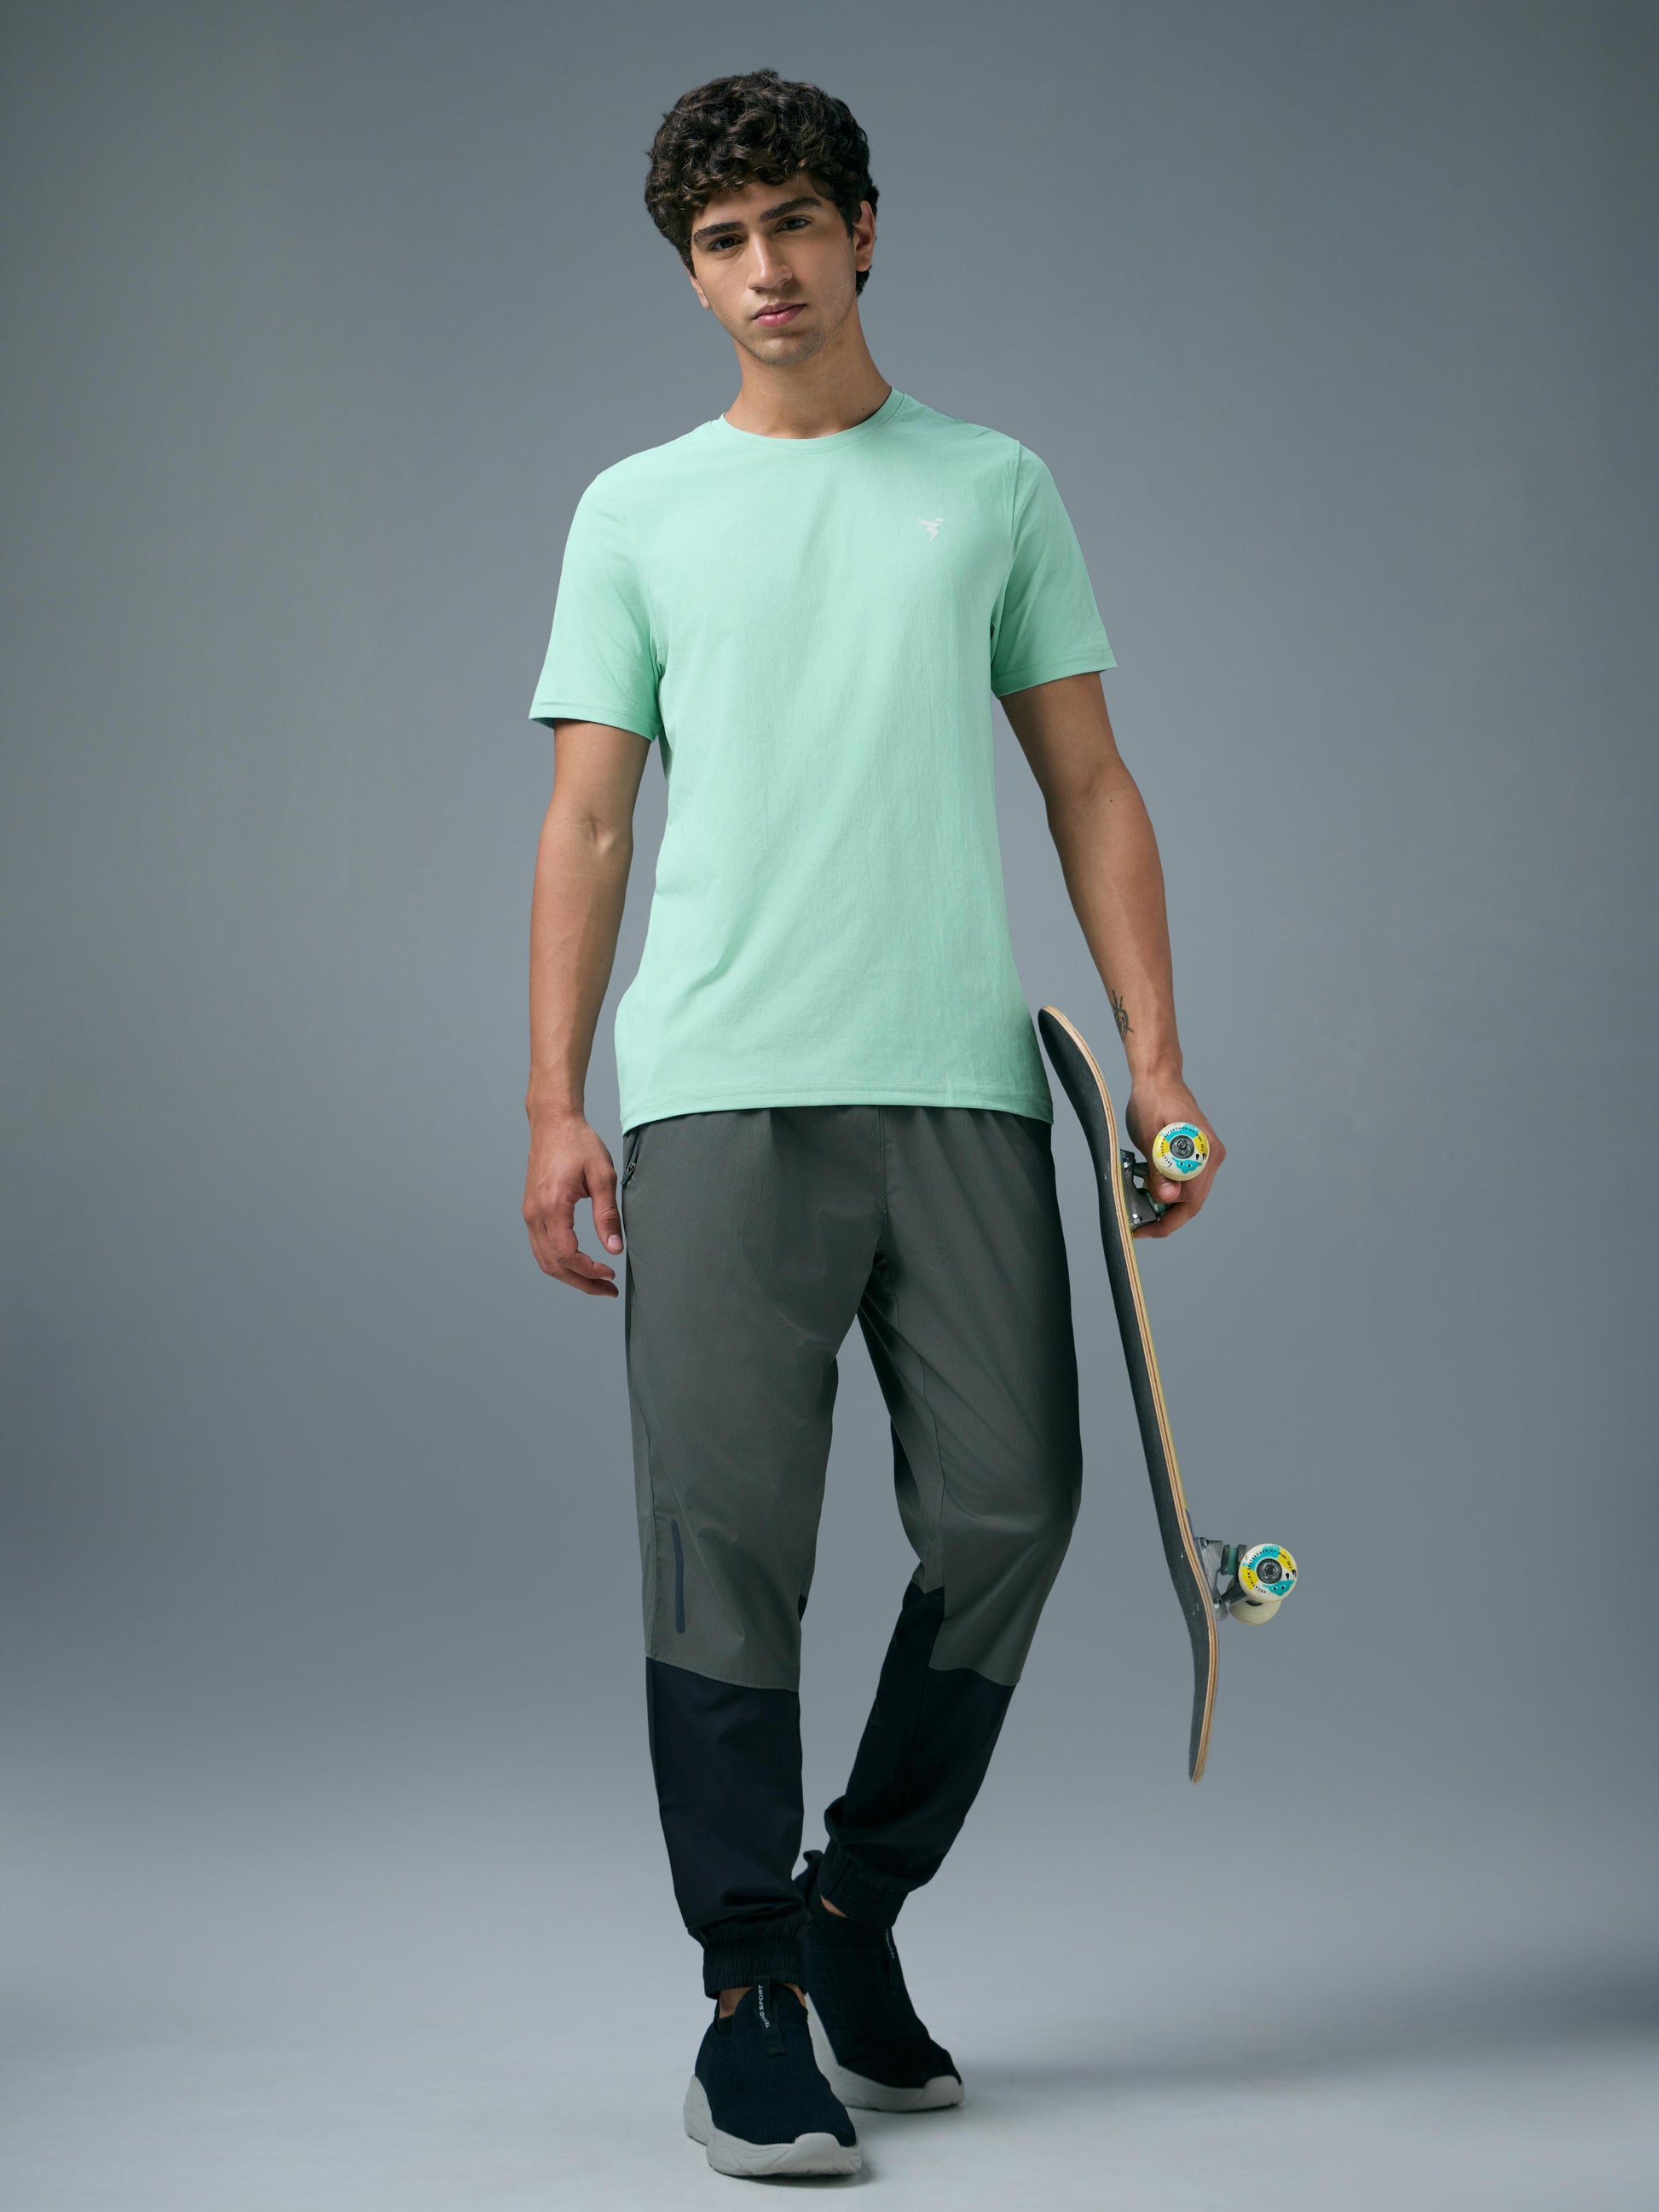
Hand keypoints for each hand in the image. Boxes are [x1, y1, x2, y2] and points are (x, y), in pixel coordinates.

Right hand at [522, 1108, 624, 1294]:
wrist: (553, 1123)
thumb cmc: (578, 1144)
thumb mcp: (602, 1175)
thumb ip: (607, 1214)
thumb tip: (614, 1249)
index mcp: (553, 1205)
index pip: (567, 1254)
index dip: (589, 1271)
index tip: (610, 1274)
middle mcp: (535, 1214)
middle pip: (553, 1265)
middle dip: (581, 1282)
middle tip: (607, 1289)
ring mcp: (529, 1214)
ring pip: (544, 1260)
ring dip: (570, 1276)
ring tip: (596, 1282)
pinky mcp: (531, 1211)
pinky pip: (541, 1248)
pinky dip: (559, 1263)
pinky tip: (579, 1264)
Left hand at [1124, 1082, 1224, 1240]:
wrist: (1158, 1079)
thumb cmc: (1152, 1102)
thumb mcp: (1149, 1136)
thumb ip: (1160, 1168)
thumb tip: (1169, 1197)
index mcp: (1204, 1152)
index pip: (1190, 1200)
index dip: (1166, 1220)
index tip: (1142, 1228)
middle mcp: (1212, 1156)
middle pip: (1192, 1201)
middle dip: (1165, 1216)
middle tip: (1139, 1222)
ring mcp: (1207, 1155)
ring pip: (1189, 1193)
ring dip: (1166, 1203)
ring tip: (1140, 1202)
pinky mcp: (1199, 1153)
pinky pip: (1187, 1180)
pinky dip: (1168, 1188)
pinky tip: (1150, 1185)